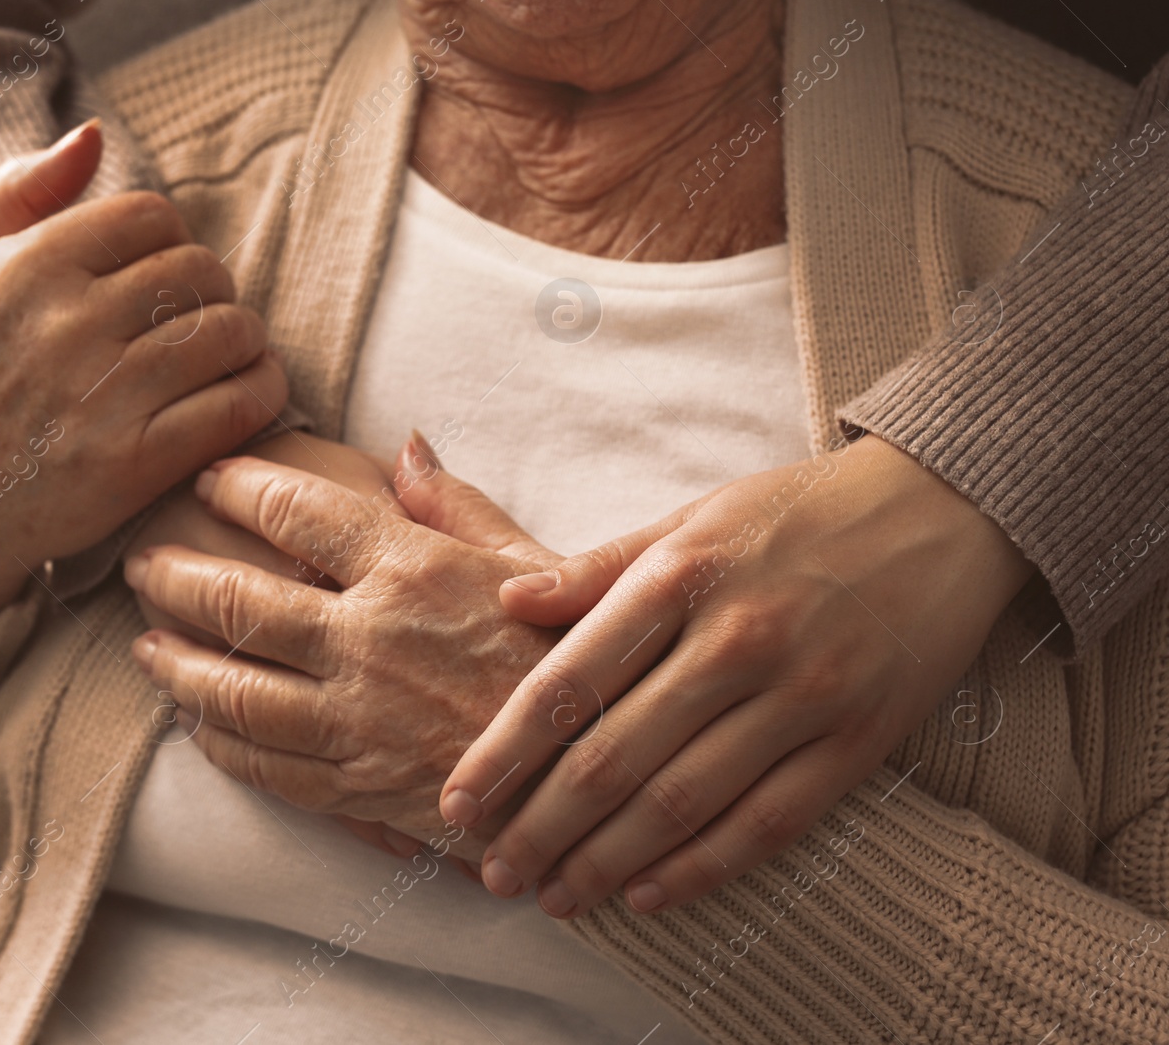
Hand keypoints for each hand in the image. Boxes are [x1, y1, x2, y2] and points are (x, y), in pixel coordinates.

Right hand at [0, 120, 286, 608]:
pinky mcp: (134, 463)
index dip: (174, 238)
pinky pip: (234, 406)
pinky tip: (249, 391)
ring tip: (232, 351)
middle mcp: (67, 326)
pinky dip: (260, 392)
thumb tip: (94, 135)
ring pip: (225, 333)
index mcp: (28, 268)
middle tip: (204, 312)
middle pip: (198, 271)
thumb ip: (22, 191)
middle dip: (215, 287)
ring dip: (246, 339)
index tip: (166, 270)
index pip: (151, 217)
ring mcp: (104, 397)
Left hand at [123, 436, 560, 857]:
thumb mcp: (531, 565)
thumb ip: (458, 505)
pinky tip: (198, 727)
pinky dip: (219, 743)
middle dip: (172, 577)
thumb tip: (406, 445)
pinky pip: (263, 764)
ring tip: (144, 647)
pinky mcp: (356, 787)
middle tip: (139, 562)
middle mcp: (370, 641)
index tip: (208, 480)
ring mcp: (355, 720)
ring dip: (173, 666)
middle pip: (236, 602)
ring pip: (230, 691)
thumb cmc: (574, 662)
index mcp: (413, 571)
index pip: (296, 512)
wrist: (602, 778)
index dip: (238, 488)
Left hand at [441, 434, 1033, 917]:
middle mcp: (737, 639)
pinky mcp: (858, 740)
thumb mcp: (691, 518)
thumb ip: (596, 569)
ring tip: (555, 896)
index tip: (456, 803)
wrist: (947, 509)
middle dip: (541, 826)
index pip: (567, 682)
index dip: (504, 753)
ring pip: (683, 802)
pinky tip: (647, 895)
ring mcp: (803, 695)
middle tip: (493, 872)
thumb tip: (505, 599)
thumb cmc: (796, 515)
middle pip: (613, 757)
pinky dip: (703, 868)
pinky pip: (768, 822)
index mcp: (681, 576)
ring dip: (607, 861)